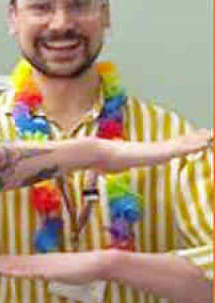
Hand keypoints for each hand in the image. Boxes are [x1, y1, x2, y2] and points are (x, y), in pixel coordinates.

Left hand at [0, 249, 116, 284]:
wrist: (97, 263)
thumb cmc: (81, 269)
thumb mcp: (60, 273)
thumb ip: (50, 274)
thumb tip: (43, 277)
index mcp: (38, 262)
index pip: (12, 261)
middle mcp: (36, 261)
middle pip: (8, 261)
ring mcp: (41, 265)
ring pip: (13, 265)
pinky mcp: (48, 270)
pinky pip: (28, 272)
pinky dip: (15, 272)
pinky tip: (4, 272)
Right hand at [91, 130, 211, 172]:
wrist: (99, 153)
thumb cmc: (102, 160)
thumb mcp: (112, 167)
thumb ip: (113, 166)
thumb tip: (102, 170)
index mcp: (148, 152)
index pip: (170, 146)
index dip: (183, 141)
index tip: (195, 138)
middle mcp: (155, 149)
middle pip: (180, 142)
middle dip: (196, 137)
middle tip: (210, 132)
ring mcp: (158, 150)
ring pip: (184, 144)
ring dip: (200, 140)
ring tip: (213, 135)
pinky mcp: (158, 153)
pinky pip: (180, 149)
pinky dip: (194, 145)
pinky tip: (205, 144)